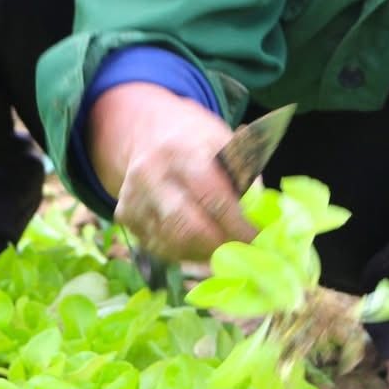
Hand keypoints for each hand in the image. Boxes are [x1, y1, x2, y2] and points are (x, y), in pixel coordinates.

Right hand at [88, 83, 256, 262]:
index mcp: (181, 150)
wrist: (148, 132)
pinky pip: (159, 248)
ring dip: (204, 255)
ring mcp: (132, 197)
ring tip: (225, 250)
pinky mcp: (124, 216)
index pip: (213, 198)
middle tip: (244, 255)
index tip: (259, 241)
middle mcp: (150, 174)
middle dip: (221, 247)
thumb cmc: (195, 141)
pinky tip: (200, 246)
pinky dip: (184, 254)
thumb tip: (264, 219)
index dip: (238, 226)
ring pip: (173, 244)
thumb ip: (245, 178)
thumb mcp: (224, 143)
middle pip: (188, 228)